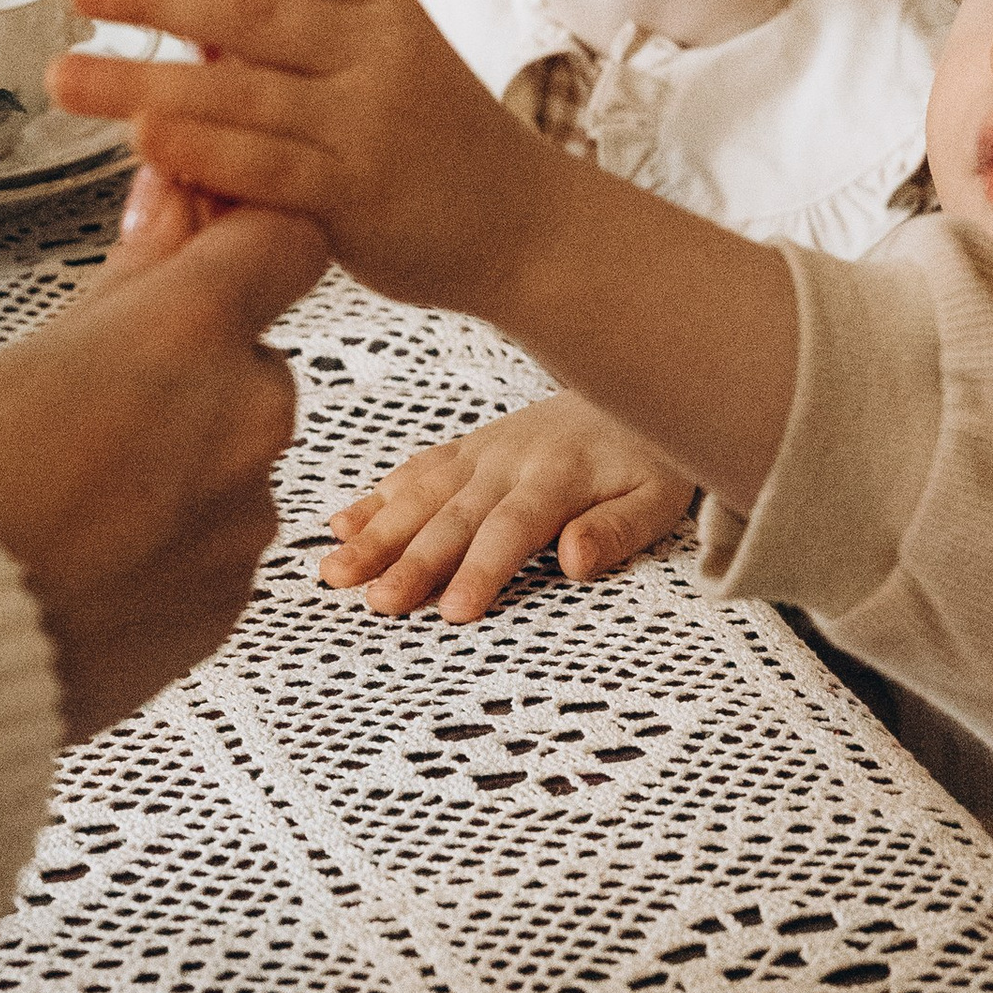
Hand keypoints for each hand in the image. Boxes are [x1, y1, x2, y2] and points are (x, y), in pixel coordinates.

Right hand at [0, 201, 324, 741]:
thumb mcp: (38, 349)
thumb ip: (134, 275)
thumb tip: (176, 200)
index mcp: (193, 334)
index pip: (288, 243)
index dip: (249, 248)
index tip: (209, 263)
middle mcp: (246, 416)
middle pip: (255, 363)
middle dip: (196, 378)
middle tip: (100, 416)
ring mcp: (248, 513)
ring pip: (237, 460)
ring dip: (185, 466)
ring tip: (83, 503)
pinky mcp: (236, 595)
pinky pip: (220, 544)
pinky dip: (175, 543)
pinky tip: (99, 558)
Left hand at [51, 0, 799, 513]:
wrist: (523, 226)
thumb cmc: (439, 142)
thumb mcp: (394, 58)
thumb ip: (310, 27)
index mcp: (385, 7)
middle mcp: (379, 53)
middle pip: (252, 11)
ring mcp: (369, 124)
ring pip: (240, 91)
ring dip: (144, 80)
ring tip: (68, 73)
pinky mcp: (356, 196)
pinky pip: (263, 166)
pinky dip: (199, 151)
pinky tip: (143, 142)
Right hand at [323, 395, 694, 617]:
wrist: (636, 382)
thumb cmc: (651, 455)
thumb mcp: (658, 498)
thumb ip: (618, 530)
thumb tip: (575, 559)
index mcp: (559, 476)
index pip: (512, 529)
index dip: (482, 570)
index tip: (453, 610)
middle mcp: (511, 459)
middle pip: (455, 516)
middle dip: (413, 560)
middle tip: (377, 602)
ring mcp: (484, 450)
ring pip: (422, 493)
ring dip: (377, 532)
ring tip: (335, 572)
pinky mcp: (469, 446)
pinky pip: (419, 469)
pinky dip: (379, 495)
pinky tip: (343, 524)